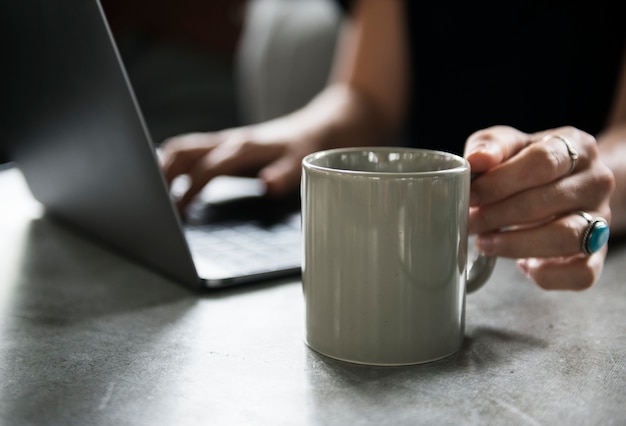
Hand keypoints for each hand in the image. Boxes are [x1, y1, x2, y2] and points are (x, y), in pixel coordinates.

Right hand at [159, 120, 314, 210]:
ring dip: (163, 167)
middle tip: (150, 202)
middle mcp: (229, 141)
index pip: (207, 169)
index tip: (176, 211)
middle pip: (183, 151)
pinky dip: (173, 165)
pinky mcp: (223, 146)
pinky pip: (190, 151)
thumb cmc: (306, 147)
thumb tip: (267, 185)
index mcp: (244, 148)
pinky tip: (167, 184)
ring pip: (182, 149)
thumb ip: (284, 174)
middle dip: (162, 174)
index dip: (189, 189)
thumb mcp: (302, 163)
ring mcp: (223, 141)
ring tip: (151, 194)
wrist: (315, 127)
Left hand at [465, 125, 614, 289]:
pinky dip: (549, 275)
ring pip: (565, 238)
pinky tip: (523, 266)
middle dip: (497, 215)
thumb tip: (475, 160)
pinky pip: (581, 274)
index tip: (470, 195)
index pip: (542, 162)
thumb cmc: (527, 163)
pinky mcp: (597, 254)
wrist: (563, 183)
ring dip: (516, 245)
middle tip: (468, 222)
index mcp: (577, 146)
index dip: (501, 181)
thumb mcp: (509, 144)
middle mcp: (596, 182)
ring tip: (485, 243)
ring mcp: (601, 220)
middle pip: (547, 201)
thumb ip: (491, 146)